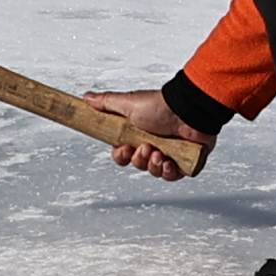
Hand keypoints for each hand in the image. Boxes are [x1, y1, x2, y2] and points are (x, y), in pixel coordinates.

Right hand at [76, 89, 211, 179]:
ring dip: (154, 165)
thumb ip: (107, 103)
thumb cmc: (160, 105)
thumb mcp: (128, 104)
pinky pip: (173, 177)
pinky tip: (169, 162)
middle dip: (139, 159)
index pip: (123, 154)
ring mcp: (171, 153)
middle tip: (146, 147)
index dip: (122, 156)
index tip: (124, 148)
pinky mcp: (186, 161)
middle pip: (138, 164)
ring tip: (160, 153)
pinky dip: (169, 172)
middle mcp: (154, 143)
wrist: (189, 110)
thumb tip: (87, 98)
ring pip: (154, 172)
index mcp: (139, 133)